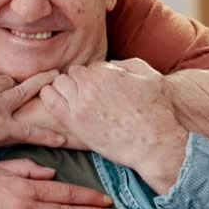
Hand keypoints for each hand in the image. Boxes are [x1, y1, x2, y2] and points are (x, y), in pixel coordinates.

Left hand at [39, 59, 187, 193]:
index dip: (98, 77)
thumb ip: (130, 65)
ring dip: (67, 88)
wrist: (154, 144)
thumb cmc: (158, 112)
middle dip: (81, 81)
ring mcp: (81, 103)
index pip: (93, 67)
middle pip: (75, 72)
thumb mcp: (152, 78)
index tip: (103, 90)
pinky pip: (50, 99)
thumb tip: (113, 64)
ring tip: (77, 101)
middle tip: (91, 96)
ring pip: (60, 82)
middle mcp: (92, 84)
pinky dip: (50, 96)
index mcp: (109, 72)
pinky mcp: (74, 122)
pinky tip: (59, 102)